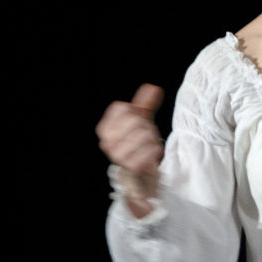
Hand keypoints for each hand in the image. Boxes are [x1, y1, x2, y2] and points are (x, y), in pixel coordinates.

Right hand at [96, 84, 164, 217]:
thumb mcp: (141, 121)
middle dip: (146, 126)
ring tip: (148, 146)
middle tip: (146, 136)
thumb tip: (153, 87)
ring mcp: (117, 156)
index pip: (122, 108)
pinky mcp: (131, 167)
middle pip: (135, 119)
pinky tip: (151, 154)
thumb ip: (145, 104)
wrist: (140, 175)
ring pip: (144, 134)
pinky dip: (156, 149)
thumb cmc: (138, 145)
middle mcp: (107, 142)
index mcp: (105, 129)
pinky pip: (151, 149)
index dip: (136, 112)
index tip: (137, 122)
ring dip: (152, 139)